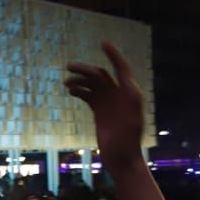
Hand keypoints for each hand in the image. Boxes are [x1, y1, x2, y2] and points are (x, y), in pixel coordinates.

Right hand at [65, 41, 145, 170]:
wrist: (121, 156)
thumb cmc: (128, 138)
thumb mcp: (132, 115)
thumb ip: (128, 95)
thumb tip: (124, 76)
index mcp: (129, 92)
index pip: (121, 67)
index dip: (113, 54)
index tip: (103, 43)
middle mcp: (119, 94)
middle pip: (101, 75)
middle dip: (86, 69)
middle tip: (69, 67)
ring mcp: (108, 102)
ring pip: (92, 85)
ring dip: (79, 80)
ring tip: (66, 83)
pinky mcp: (99, 111)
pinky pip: (88, 95)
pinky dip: (79, 91)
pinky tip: (71, 91)